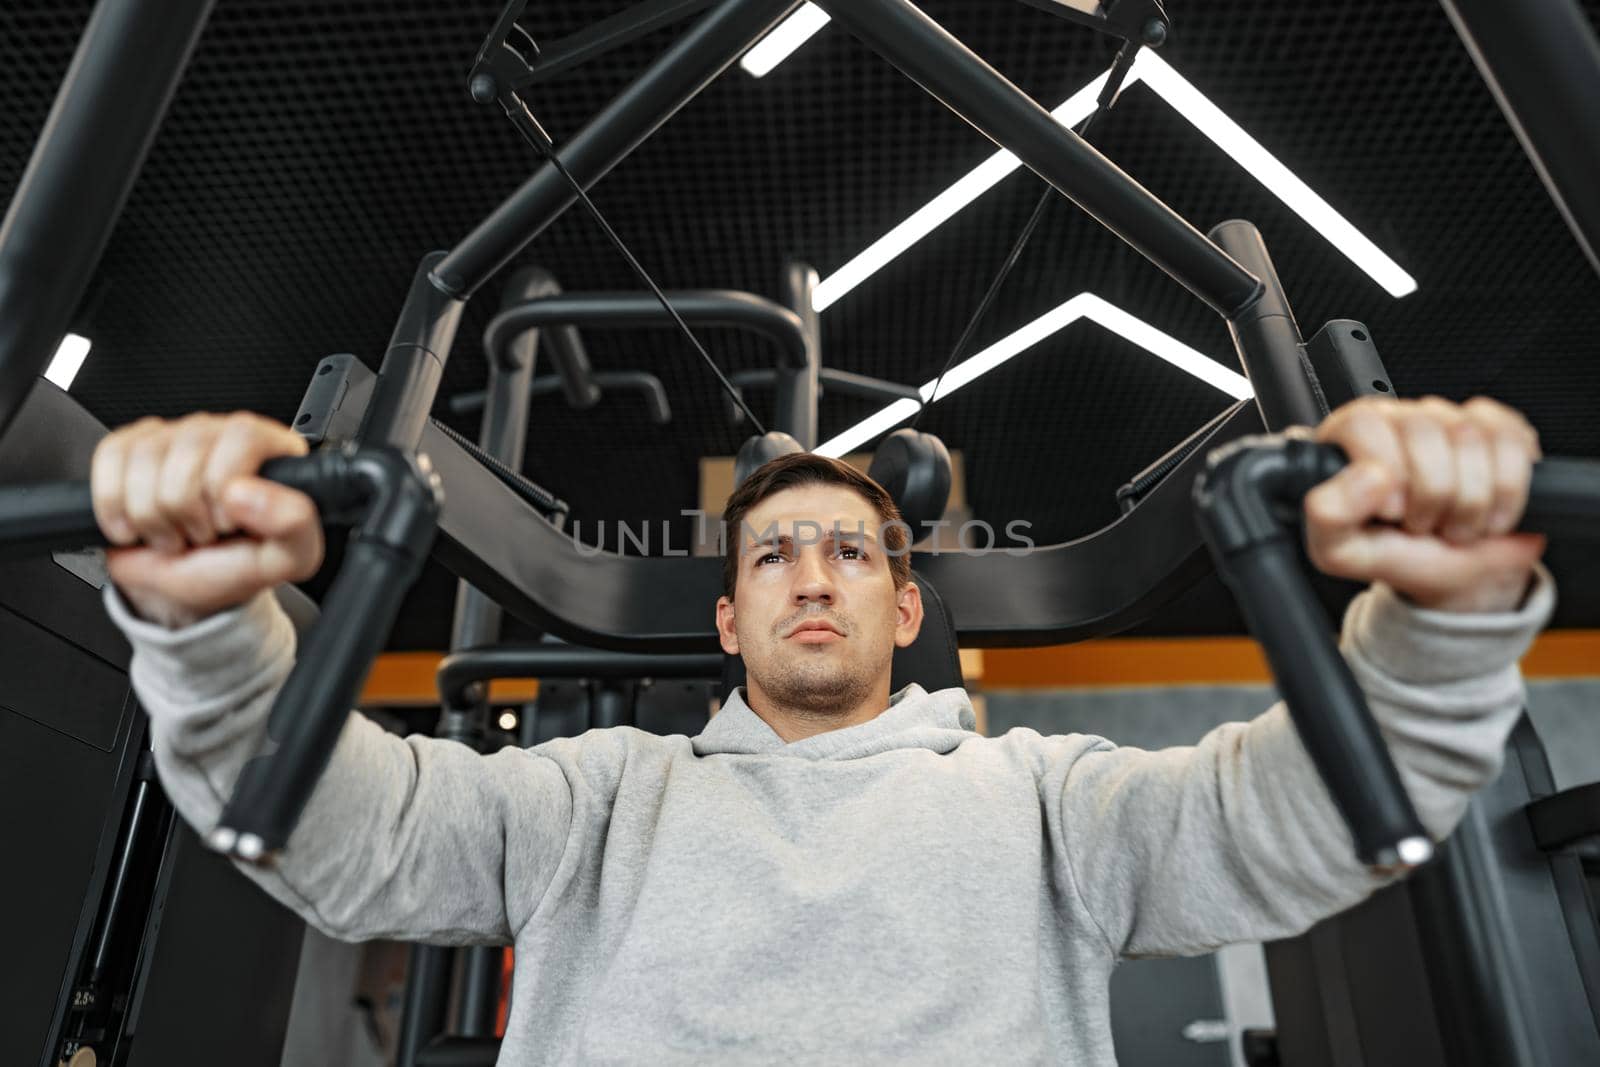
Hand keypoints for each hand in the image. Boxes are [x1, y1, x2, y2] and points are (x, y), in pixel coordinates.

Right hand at [92, 412, 323, 627]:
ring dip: (151, 514)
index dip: (223, 485)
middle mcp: (222, 435)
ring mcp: (173, 437)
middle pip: (188, 446)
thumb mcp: (284, 559)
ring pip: (145, 456)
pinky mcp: (130, 447)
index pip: (243, 436)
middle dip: (185, 509)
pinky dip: (114, 505)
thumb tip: (249, 491)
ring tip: (173, 533)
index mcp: (271, 450)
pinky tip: (136, 525)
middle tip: (200, 534)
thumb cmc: (232, 566)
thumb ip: (294, 525)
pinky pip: (110, 458)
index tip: (226, 523)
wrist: (180, 588)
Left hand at [1303, 396, 1545, 612]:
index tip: (1393, 511)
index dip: (1385, 471)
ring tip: (1453, 524)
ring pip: (1470, 436)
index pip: (1364, 422)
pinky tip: (1489, 514)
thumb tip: (1367, 477)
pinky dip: (1506, 493)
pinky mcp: (1501, 429)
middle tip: (1423, 523)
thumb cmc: (1398, 554)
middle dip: (1431, 495)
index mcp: (1351, 438)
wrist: (1459, 579)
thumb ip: (1329, 515)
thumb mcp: (1342, 551)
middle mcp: (1399, 420)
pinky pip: (1512, 443)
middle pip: (1422, 429)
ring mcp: (1451, 420)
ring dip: (1469, 500)